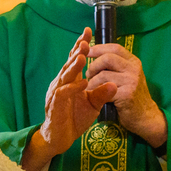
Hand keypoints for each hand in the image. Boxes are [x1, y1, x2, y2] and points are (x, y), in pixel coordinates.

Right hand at [39, 29, 116, 156]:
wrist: (60, 138)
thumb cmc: (74, 118)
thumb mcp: (92, 104)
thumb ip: (102, 93)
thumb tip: (115, 84)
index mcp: (71, 80)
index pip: (75, 59)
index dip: (80, 45)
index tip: (89, 32)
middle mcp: (62, 83)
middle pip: (69, 64)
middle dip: (77, 52)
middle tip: (86, 41)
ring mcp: (56, 93)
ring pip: (64, 76)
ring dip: (73, 67)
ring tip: (83, 57)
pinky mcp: (55, 106)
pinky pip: (63, 94)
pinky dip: (73, 88)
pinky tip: (82, 83)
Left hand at [86, 44, 165, 147]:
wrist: (144, 116)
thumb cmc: (130, 95)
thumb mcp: (127, 76)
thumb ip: (115, 66)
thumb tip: (93, 52)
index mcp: (133, 62)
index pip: (114, 48)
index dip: (98, 48)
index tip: (86, 52)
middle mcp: (134, 68)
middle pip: (107, 58)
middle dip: (93, 65)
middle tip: (88, 74)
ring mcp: (132, 81)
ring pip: (103, 74)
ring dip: (92, 81)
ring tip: (91, 87)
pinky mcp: (127, 94)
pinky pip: (104, 89)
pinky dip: (96, 92)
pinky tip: (95, 96)